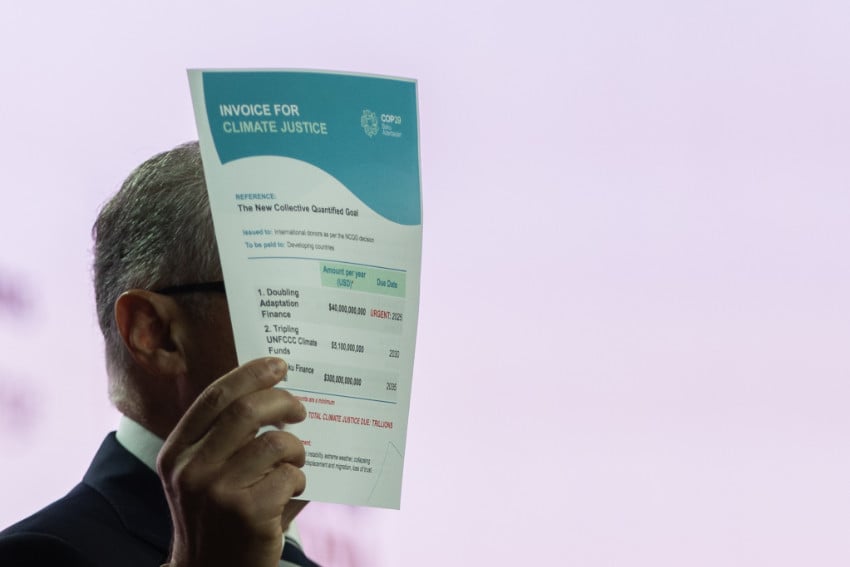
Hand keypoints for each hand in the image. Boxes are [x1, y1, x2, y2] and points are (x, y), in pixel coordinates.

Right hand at [157, 358, 306, 566]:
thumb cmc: (216, 517)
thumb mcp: (202, 475)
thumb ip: (224, 438)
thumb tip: (275, 392)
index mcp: (177, 453)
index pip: (215, 398)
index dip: (249, 375)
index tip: (278, 365)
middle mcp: (191, 470)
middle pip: (247, 411)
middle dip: (282, 401)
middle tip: (300, 409)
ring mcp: (218, 492)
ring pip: (276, 443)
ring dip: (296, 449)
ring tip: (295, 461)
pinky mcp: (248, 513)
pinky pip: (291, 476)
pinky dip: (299, 480)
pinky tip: (290, 493)